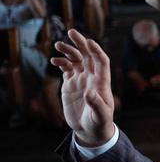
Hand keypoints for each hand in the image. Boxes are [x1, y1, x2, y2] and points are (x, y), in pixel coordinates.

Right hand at [51, 29, 115, 146]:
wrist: (90, 129)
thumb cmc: (99, 123)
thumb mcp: (100, 116)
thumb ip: (96, 104)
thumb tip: (89, 92)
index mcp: (102, 82)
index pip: (101, 62)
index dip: (96, 51)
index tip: (89, 42)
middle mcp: (92, 77)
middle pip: (88, 56)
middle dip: (81, 43)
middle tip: (71, 32)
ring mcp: (81, 79)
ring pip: (75, 60)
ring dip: (68, 51)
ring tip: (58, 45)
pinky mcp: (71, 84)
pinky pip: (66, 68)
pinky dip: (61, 62)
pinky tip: (54, 60)